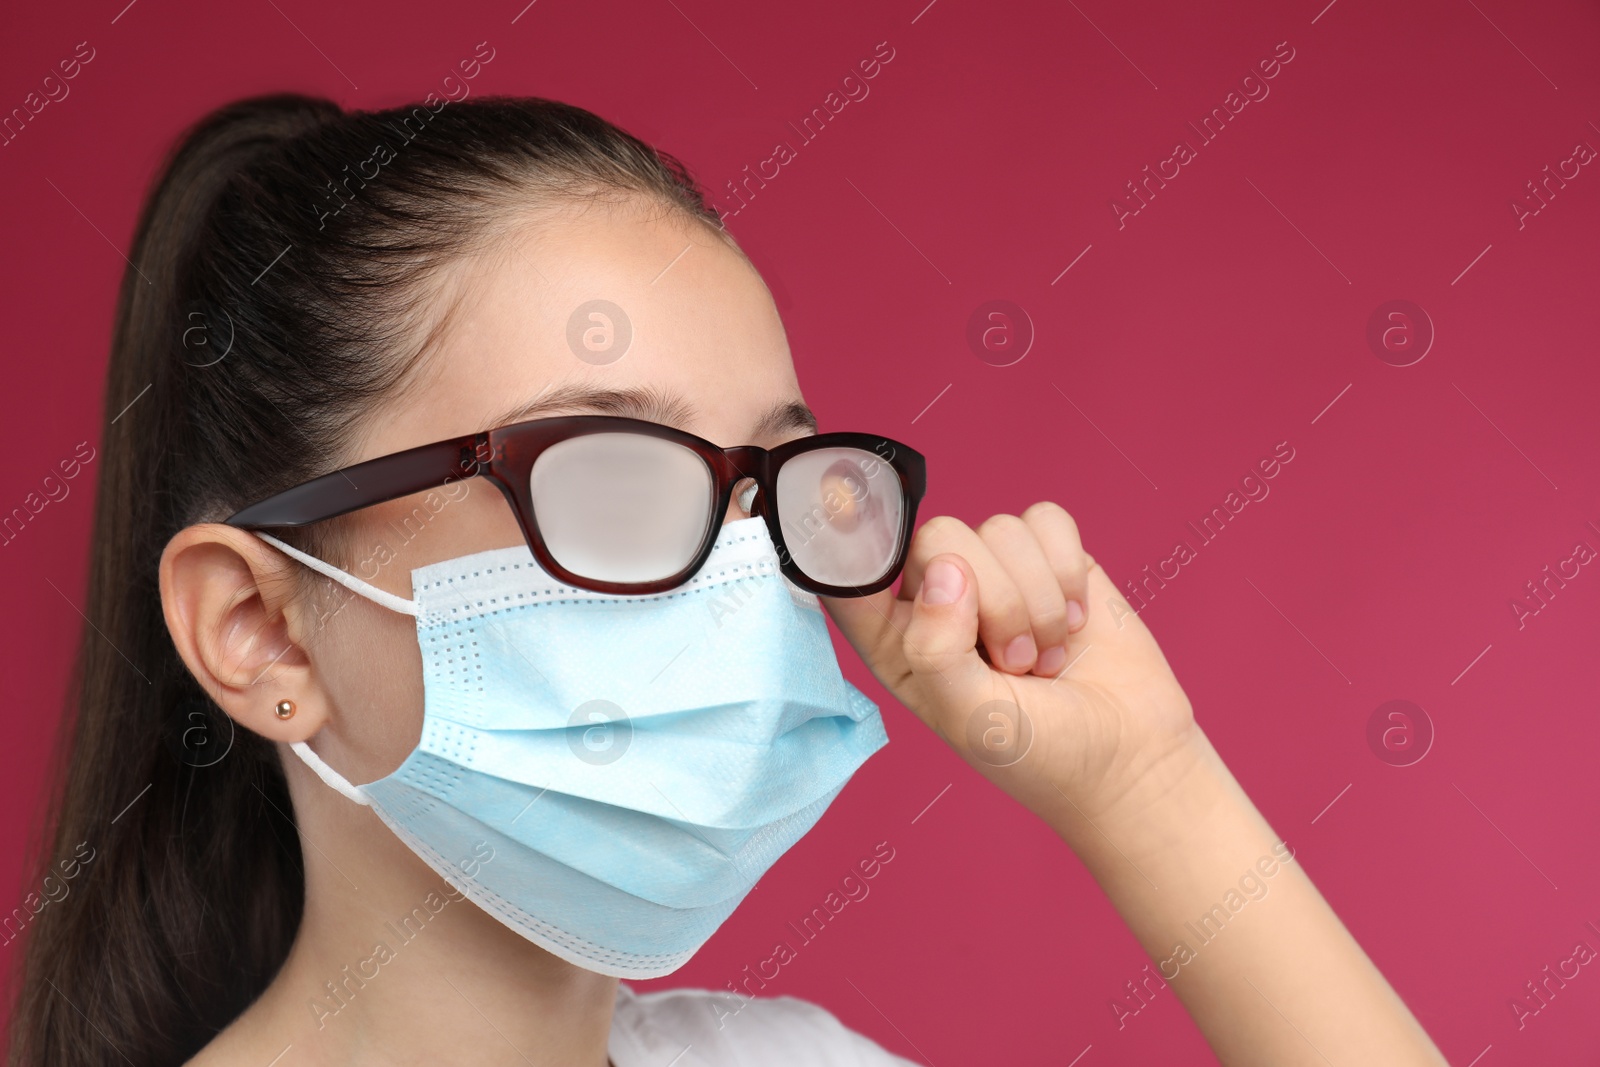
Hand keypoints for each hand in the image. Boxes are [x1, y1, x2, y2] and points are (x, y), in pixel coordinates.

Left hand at [822, 503, 1199, 822]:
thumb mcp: (968, 716)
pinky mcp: (1050, 559)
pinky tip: (1075, 620)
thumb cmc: (1036, 752)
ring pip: (998, 530)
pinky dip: (1067, 570)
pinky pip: (1046, 520)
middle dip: (993, 601)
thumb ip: (936, 648)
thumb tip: (945, 572)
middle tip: (1016, 663)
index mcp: (893, 639)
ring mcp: (996, 574)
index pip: (850, 573)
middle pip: (938, 538)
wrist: (1129, 756)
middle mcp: (936, 598)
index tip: (841, 499)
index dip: (843, 534)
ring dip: (1037, 601)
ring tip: (1047, 657)